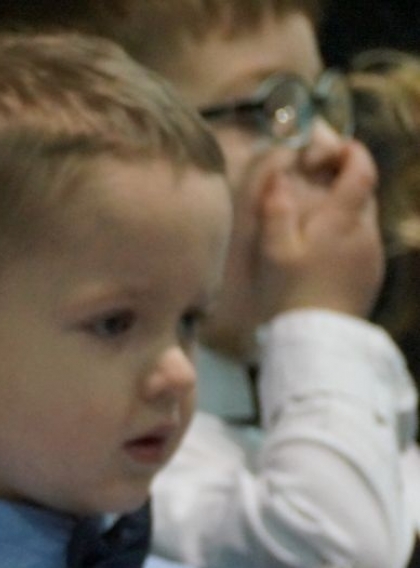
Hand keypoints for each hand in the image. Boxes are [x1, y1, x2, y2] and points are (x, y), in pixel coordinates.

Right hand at [253, 140, 384, 323]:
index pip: (361, 171)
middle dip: (345, 181)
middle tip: (319, 183)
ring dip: (345, 211)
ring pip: (364, 219)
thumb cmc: (291, 292)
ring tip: (316, 224)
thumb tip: (277, 177)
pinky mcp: (372, 274)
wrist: (318, 338)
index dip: (352, 153)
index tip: (337, 148)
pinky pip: (363, 243)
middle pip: (364, 193)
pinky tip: (325, 256)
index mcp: (341, 220)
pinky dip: (347, 237)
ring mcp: (372, 254)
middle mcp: (365, 231)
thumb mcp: (275, 250)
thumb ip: (277, 210)